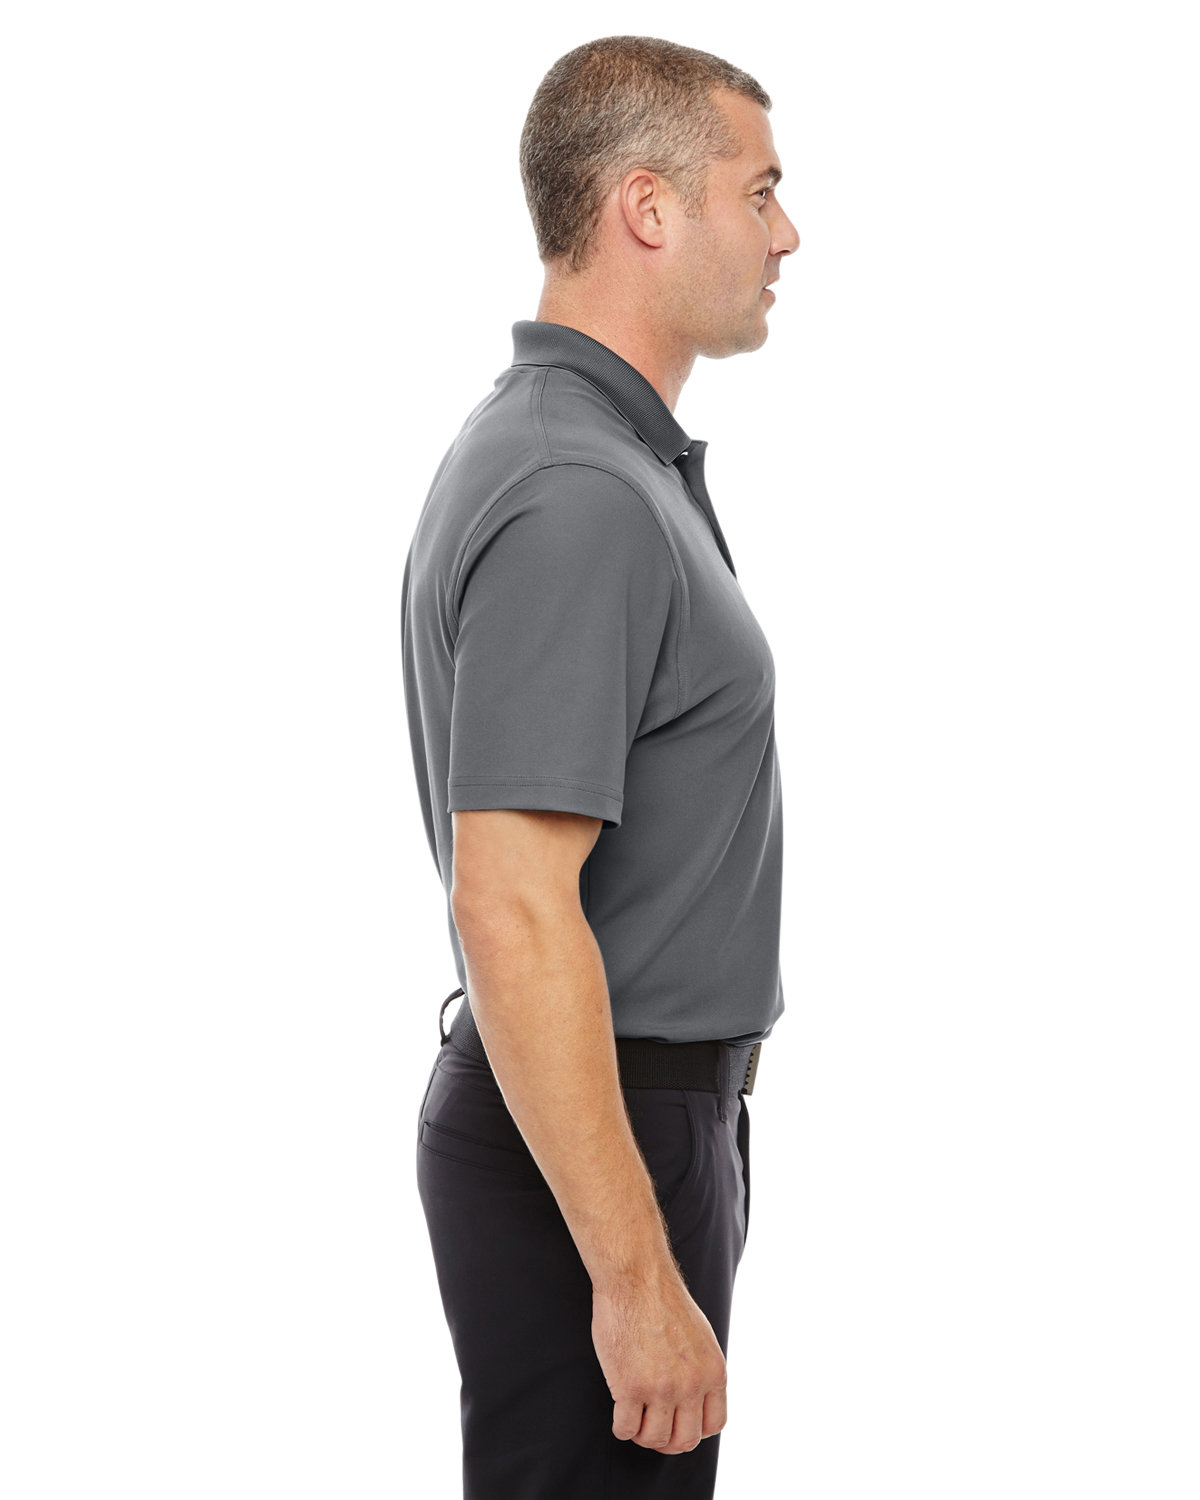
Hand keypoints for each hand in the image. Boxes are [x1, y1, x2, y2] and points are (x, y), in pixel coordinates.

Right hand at [591, 1276, 727, 1454]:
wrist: (637, 1277)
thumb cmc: (663, 1299)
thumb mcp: (700, 1337)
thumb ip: (701, 1369)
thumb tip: (695, 1398)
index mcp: (713, 1372)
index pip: (713, 1425)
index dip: (694, 1429)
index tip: (678, 1424)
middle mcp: (691, 1385)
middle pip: (684, 1440)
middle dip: (667, 1441)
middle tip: (652, 1429)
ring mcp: (661, 1389)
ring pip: (654, 1439)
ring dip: (642, 1435)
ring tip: (634, 1419)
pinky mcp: (629, 1387)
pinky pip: (626, 1428)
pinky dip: (622, 1428)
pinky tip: (619, 1413)